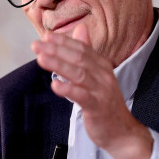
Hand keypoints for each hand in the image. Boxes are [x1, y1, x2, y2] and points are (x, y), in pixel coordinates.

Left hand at [31, 23, 152, 158]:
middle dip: (56, 50)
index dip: (63, 41)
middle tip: (37, 45)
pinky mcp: (98, 107)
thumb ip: (86, 52)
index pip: (81, 48)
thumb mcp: (96, 74)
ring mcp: (101, 90)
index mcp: (101, 65)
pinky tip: (55, 85)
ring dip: (58, 65)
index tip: (45, 36)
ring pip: (78, 74)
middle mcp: (103, 74)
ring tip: (41, 59)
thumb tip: (80, 28)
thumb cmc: (104, 102)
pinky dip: (68, 89)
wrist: (121, 131)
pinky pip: (82, 96)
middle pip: (78, 58)